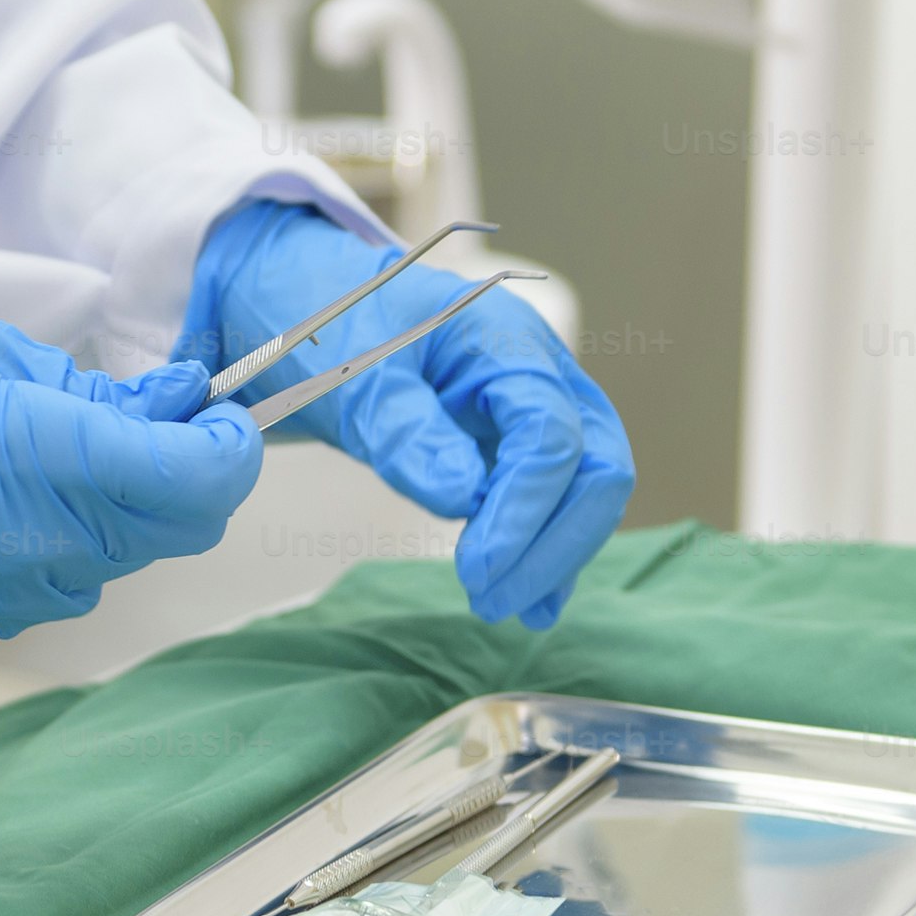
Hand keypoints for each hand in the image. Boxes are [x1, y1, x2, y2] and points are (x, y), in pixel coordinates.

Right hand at [0, 320, 261, 641]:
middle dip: (184, 471)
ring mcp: (12, 594)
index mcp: (49, 463)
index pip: (201, 478)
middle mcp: (44, 546)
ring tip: (48, 446)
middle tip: (144, 413)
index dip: (231, 445)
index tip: (219, 412)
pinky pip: (61, 580)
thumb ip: (92, 390)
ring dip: (119, 507)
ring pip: (124, 558)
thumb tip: (173, 403)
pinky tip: (0, 493)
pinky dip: (61, 538)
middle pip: (179, 526)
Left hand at [184, 203, 633, 627]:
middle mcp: (543, 374)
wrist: (319, 308)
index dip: (523, 510)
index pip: (550, 434)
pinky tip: (531, 602)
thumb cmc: (337, 328)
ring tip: (501, 607)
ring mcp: (539, 410)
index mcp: (508, 341)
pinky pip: (555, 500)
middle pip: (596, 466)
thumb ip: (407, 431)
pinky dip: (547, 550)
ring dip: (554, 554)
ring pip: (587, 489)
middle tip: (490, 599)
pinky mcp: (519, 446)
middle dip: (554, 542)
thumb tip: (463, 499)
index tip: (476, 569)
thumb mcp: (355, 374)